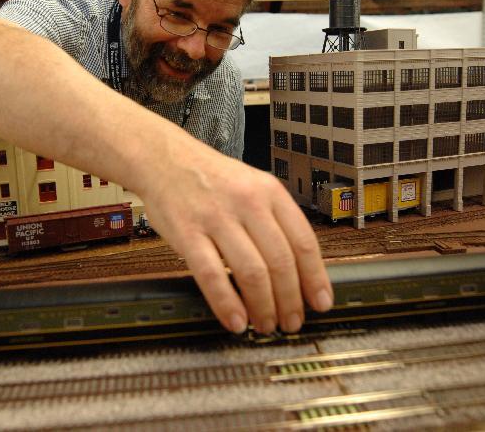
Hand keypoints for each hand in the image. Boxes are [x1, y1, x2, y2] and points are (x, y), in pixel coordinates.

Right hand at [140, 143, 333, 334]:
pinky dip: (226, 304)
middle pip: (281, 261)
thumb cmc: (211, 178)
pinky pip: (211, 275)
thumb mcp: (253, 186)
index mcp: (270, 192)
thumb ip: (275, 221)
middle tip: (292, 322)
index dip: (315, 278)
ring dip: (263, 307)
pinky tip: (235, 321)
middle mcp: (248, 203)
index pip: (304, 241)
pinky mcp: (187, 232)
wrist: (163, 158)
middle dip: (290, 301)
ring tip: (266, 325)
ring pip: (251, 272)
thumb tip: (300, 270)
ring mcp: (217, 217)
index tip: (321, 302)